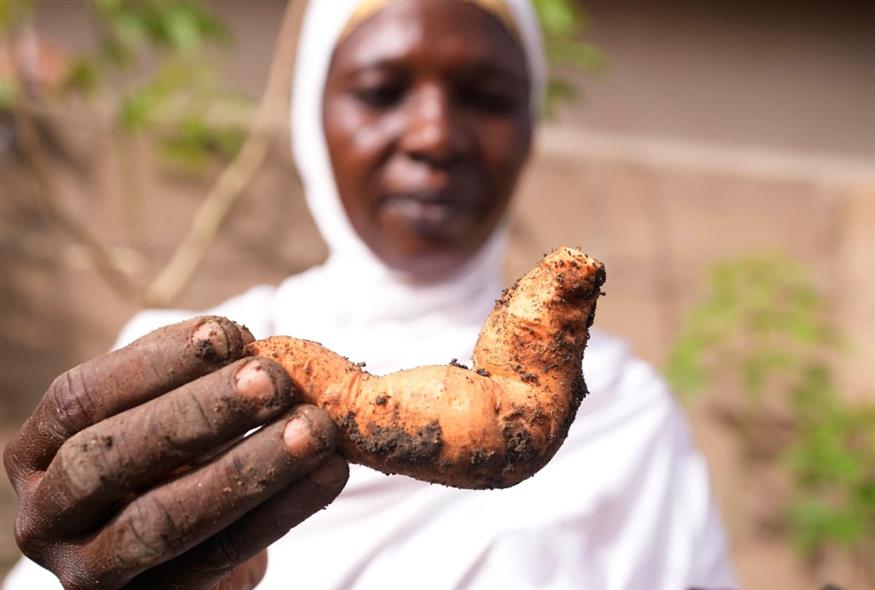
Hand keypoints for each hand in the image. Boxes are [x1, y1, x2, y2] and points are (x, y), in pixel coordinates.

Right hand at [3, 316, 348, 588]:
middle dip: (199, 413)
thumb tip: (262, 352)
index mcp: (40, 450)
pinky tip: (328, 472)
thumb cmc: (167, 462)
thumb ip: (195, 386)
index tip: (230, 334)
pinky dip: (282, 510)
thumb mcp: (161, 419)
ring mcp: (92, 570)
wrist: (173, 554)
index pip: (82, 398)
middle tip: (272, 380)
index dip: (156, 362)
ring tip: (314, 427)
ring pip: (164, 518)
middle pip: (112, 458)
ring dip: (249, 467)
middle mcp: (48, 514)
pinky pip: (221, 556)